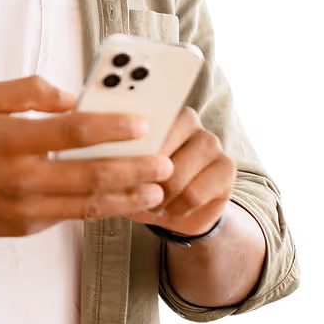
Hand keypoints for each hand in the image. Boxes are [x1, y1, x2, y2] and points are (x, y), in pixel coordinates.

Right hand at [0, 75, 175, 238]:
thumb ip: (29, 91)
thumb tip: (71, 98)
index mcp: (11, 139)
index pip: (72, 133)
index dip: (111, 128)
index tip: (141, 124)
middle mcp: (21, 177)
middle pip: (90, 174)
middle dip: (134, 169)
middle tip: (165, 163)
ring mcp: (25, 208)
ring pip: (88, 204)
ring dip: (128, 197)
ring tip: (157, 189)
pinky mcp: (27, 227)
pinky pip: (72, 216)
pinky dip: (101, 208)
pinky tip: (122, 199)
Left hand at [125, 106, 236, 235]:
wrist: (179, 211)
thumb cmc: (145, 184)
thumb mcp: (123, 170)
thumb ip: (113, 157)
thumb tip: (97, 156)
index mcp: (159, 112)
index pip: (141, 127)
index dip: (129, 155)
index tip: (119, 170)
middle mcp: (189, 120)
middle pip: (158, 153)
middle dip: (144, 181)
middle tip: (139, 193)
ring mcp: (211, 142)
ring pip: (176, 175)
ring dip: (160, 198)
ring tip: (156, 203)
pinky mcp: (226, 167)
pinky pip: (193, 194)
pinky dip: (178, 208)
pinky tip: (174, 208)